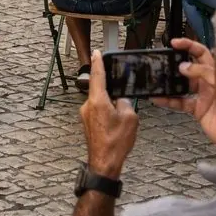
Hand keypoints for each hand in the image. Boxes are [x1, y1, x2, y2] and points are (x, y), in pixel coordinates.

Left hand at [81, 51, 138, 176]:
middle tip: (121, 94)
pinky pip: (98, 111)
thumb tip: (120, 100)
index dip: (98, 62)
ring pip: (100, 101)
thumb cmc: (116, 143)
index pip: (96, 75)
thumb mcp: (130, 118)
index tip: (96, 52)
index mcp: (97, 100)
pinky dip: (107, 113)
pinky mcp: (87, 123)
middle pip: (99, 89)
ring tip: (121, 119)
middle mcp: (88, 105)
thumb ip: (125, 102)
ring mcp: (85, 115)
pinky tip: (115, 124)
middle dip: (111, 90)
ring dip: (110, 104)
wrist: (104, 163)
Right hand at [153, 38, 215, 151]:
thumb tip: (187, 65)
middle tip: (162, 57)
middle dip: (176, 60)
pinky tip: (157, 99)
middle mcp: (211, 82)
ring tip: (155, 77)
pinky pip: (180, 101)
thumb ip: (211, 77)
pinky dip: (168, 100)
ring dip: (170, 80)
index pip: (204, 54)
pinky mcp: (198, 109)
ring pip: (183, 83)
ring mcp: (204, 95)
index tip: (175, 43)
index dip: (190, 46)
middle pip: (192, 65)